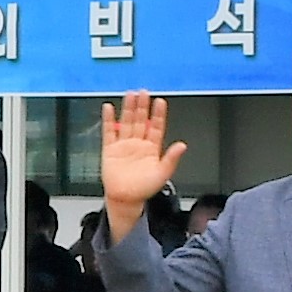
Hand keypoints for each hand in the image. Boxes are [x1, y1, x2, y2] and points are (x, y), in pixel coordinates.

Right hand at [94, 93, 180, 218]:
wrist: (125, 199)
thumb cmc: (143, 189)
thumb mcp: (162, 174)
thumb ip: (171, 158)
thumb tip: (182, 146)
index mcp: (152, 148)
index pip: (156, 127)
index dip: (158, 114)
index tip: (160, 102)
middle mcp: (138, 143)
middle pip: (141, 120)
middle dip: (142, 106)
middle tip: (144, 92)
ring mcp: (124, 145)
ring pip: (127, 122)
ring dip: (128, 109)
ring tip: (130, 95)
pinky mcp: (110, 149)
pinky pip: (109, 131)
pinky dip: (109, 120)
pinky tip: (109, 108)